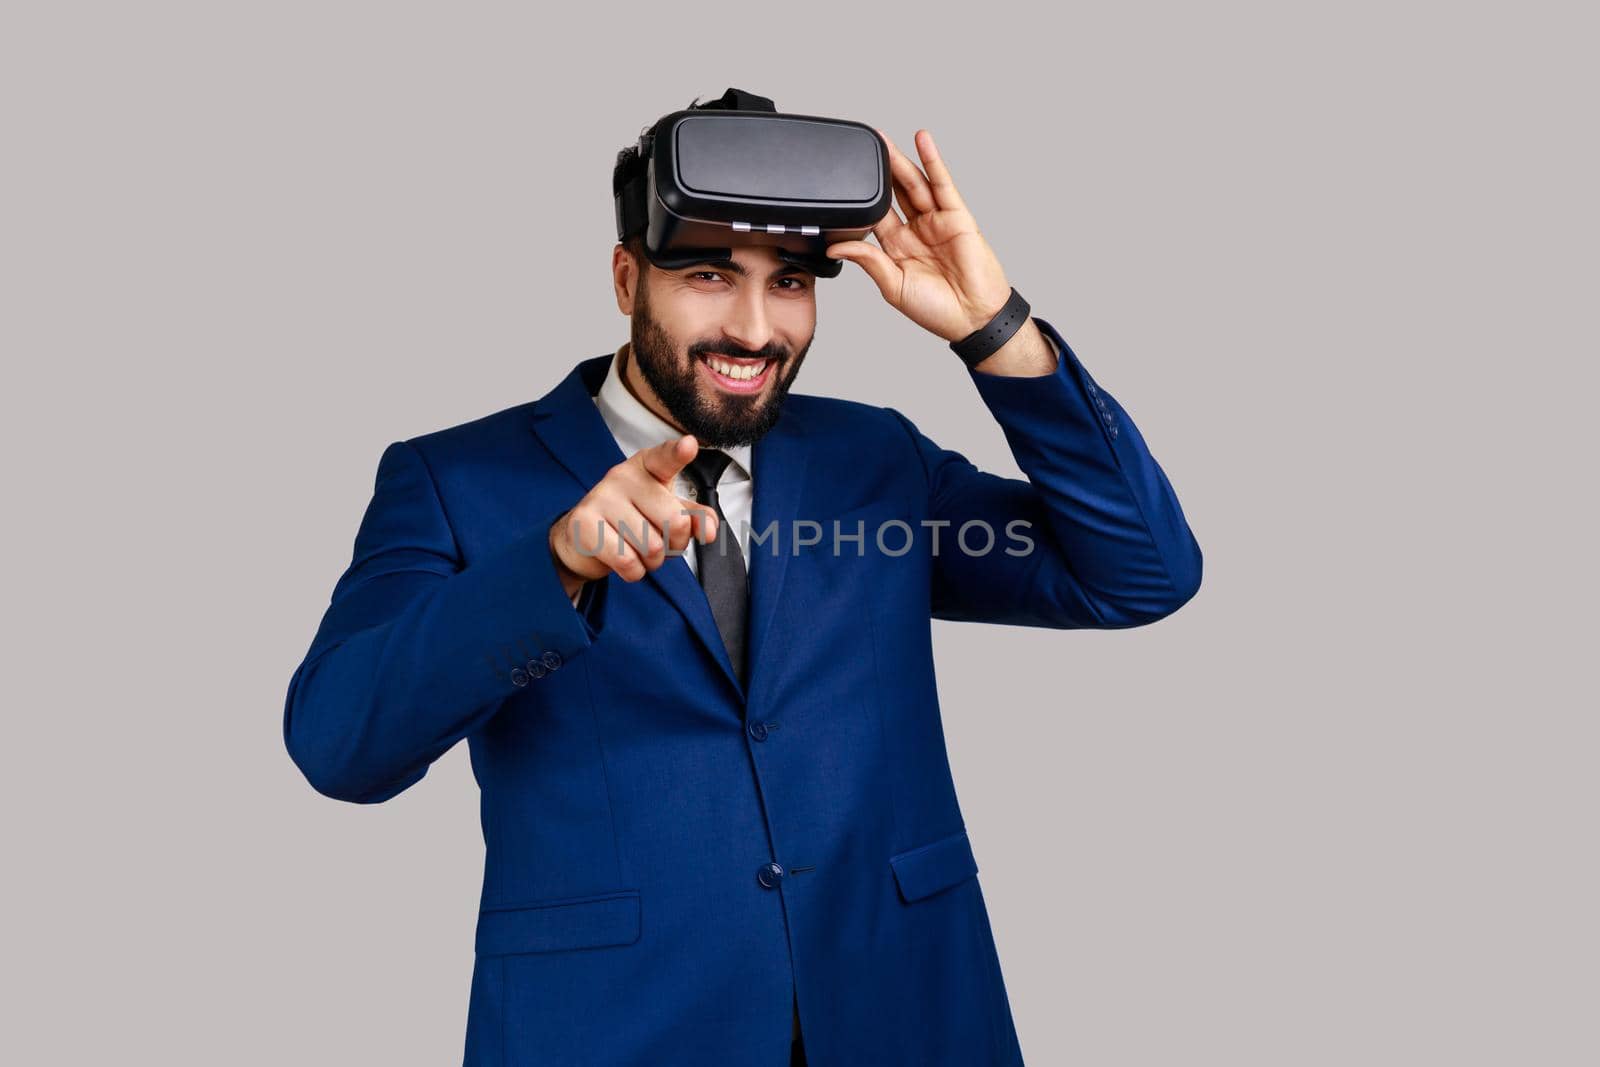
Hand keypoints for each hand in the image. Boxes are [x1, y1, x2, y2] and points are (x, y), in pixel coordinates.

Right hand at [548, 434, 718, 595]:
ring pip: (652, 547)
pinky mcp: (583, 523)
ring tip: (638, 549)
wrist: (585, 537)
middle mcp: (622, 475)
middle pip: (675, 522)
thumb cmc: (634, 518)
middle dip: (675, 545)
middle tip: (660, 541)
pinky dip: (634, 571)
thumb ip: (696, 518)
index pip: (666, 458)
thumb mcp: (669, 512)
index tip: (689, 445)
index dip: (679, 452)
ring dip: (653, 561)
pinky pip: (628, 562)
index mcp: (648, 466)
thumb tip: (709, 532)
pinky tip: (623, 559)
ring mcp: (600, 497)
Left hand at [826, 128, 1015, 342]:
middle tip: (864, 144)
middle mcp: (917, 231)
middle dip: (881, 169)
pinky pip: (943, 183)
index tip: (845, 176)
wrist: (973, 319)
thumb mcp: (893, 287)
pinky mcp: (957, 216)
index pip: (876, 214)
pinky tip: (922, 141)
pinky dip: (933, 161)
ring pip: (915, 183)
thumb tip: (836, 248)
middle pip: (895, 192)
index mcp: (898, 248)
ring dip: (901, 160)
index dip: (863, 195)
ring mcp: (937, 221)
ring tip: (884, 138)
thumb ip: (868, 262)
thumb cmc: (937, 310)